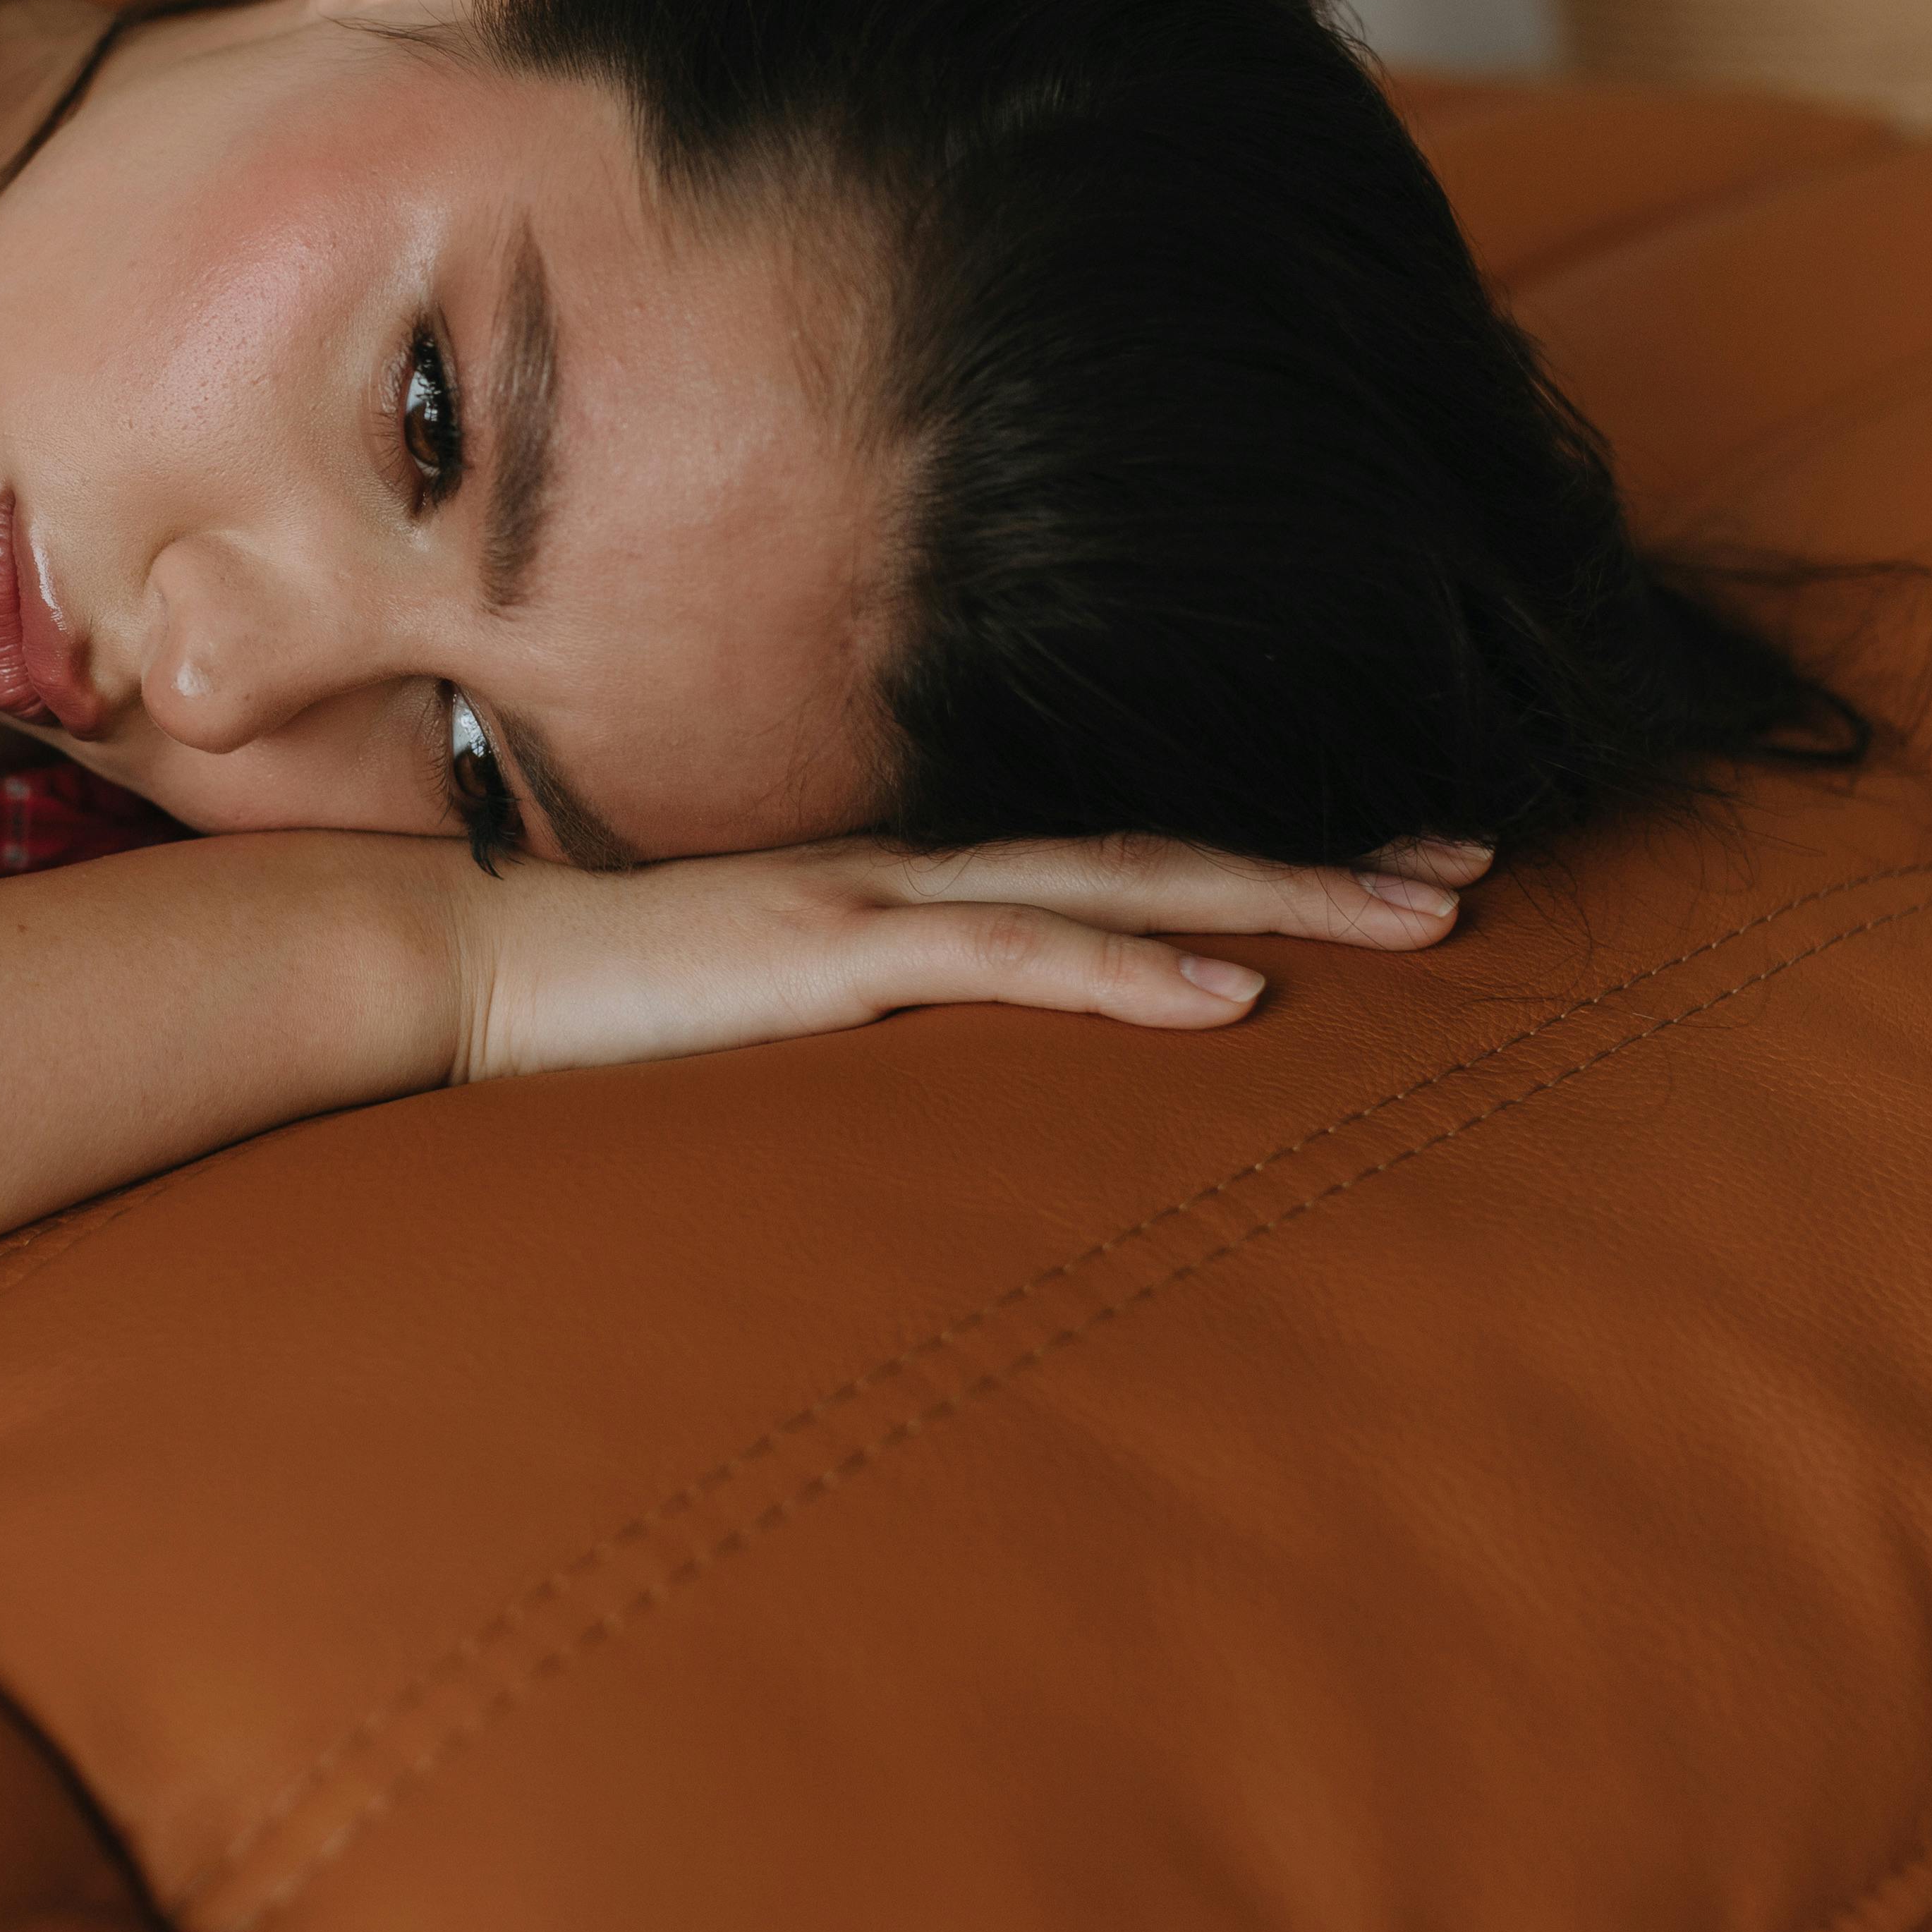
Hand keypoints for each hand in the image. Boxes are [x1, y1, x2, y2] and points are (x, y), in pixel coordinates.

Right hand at [438, 831, 1492, 1086]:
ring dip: (1281, 903)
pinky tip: (1235, 998)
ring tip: (1423, 923)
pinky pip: (1011, 961)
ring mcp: (878, 903)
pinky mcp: (832, 956)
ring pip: (1123, 887)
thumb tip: (926, 1074)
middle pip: (1158, 857)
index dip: (1251, 871)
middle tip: (1474, 875)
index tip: (1381, 879)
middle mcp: (914, 874)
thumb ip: (846, 1021)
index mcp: (903, 890)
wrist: (457, 965)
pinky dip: (1134, 976)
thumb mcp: (755, 1016)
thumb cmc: (593, 1003)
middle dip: (1322, 869)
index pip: (1111, 870)